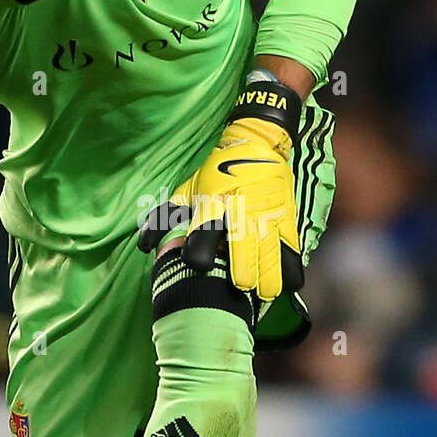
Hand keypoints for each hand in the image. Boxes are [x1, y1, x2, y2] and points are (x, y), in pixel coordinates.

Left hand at [139, 80, 304, 302]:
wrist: (258, 142)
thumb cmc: (217, 170)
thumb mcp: (189, 188)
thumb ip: (166, 216)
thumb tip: (144, 246)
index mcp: (212, 204)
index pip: (203, 233)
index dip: (198, 254)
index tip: (197, 267)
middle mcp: (240, 212)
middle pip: (243, 249)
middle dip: (243, 273)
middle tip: (240, 289)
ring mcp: (267, 216)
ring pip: (271, 253)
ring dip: (269, 278)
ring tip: (265, 295)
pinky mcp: (287, 219)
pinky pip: (293, 250)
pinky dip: (291, 270)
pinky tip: (287, 284)